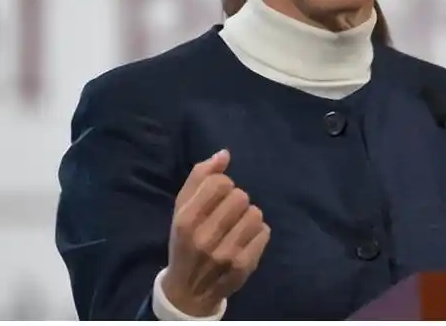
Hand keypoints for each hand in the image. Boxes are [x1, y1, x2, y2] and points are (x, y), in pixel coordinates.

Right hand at [161, 149, 270, 316]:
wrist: (189, 290)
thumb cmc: (185, 242)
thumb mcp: (181, 209)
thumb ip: (199, 178)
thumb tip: (224, 154)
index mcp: (186, 220)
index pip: (219, 183)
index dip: (223, 184)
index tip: (217, 196)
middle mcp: (205, 237)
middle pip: (240, 196)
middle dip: (236, 200)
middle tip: (227, 213)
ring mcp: (226, 254)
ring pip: (255, 213)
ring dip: (248, 216)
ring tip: (237, 226)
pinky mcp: (245, 266)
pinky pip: (264, 232)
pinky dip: (258, 232)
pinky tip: (245, 239)